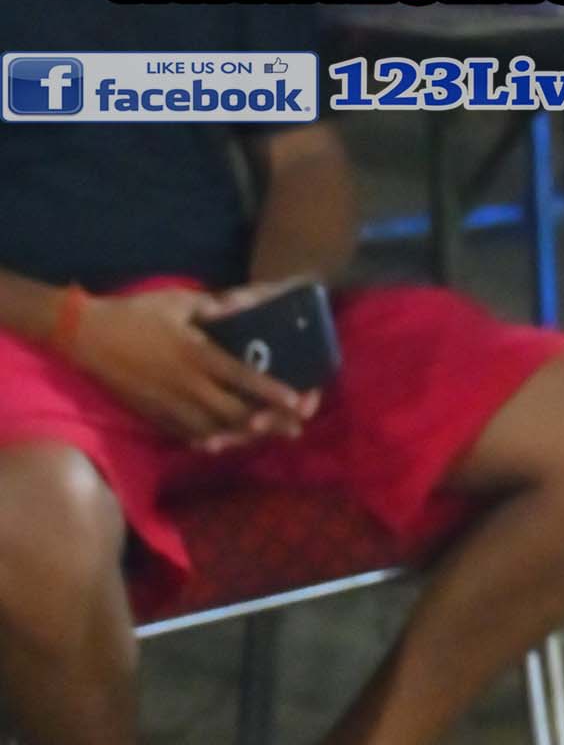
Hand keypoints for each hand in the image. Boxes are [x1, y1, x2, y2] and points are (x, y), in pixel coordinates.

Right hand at [64, 286, 312, 444]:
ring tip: (265, 437)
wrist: (86, 336)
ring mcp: (168, 404)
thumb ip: (212, 306)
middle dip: (268, 423)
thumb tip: (238, 307)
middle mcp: (186, 385)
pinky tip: (221, 443)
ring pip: (212, 429)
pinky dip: (207, 440)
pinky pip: (184, 434)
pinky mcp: (151, 414)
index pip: (241, 377)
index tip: (296, 402)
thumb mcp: (177, 301)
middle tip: (295, 429)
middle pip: (234, 412)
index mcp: (196, 354)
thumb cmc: (135, 313)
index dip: (271, 391)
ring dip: (241, 436)